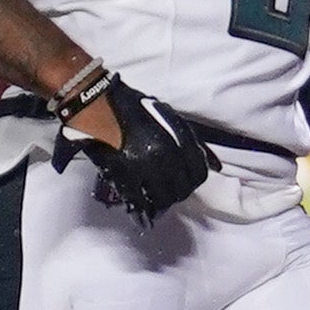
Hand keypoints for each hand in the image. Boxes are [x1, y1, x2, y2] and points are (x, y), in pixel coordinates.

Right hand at [52, 75, 213, 223]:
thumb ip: (190, 139)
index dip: (195, 180)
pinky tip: (141, 205)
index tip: (188, 180)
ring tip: (156, 197)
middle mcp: (161, 157)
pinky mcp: (120, 176)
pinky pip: (137, 200)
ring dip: (162, 201)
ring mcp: (140, 168)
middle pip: (182, 189)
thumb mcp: (167, 115)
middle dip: (179, 192)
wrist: (95, 104)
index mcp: (176, 141)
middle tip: (171, 190)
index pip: (198, 173)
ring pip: (162, 198)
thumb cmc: (130, 106)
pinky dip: (141, 206)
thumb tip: (214, 163)